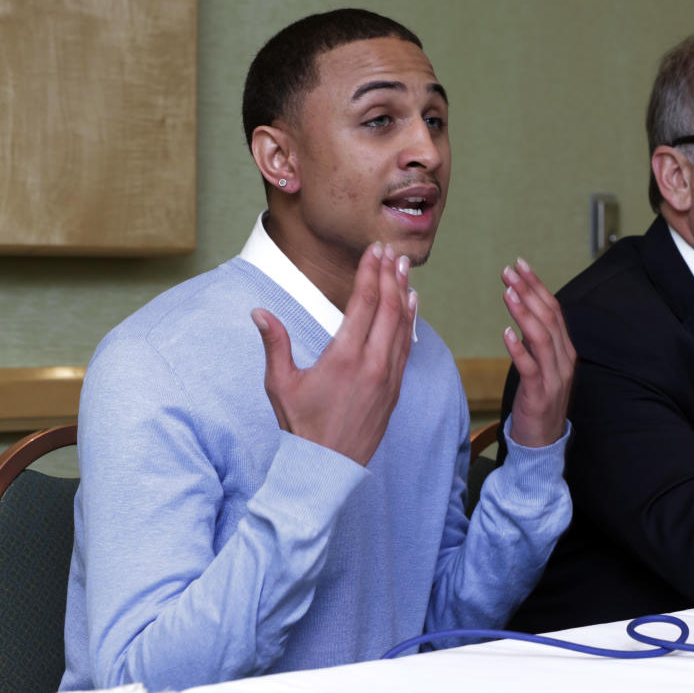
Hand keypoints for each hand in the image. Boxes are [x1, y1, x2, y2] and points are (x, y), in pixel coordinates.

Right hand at [251, 243, 415, 465]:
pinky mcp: (395, 388)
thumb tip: (258, 312)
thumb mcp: (280, 384)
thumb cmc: (301, 425)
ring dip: (403, 293)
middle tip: (392, 251)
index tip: (375, 250)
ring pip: (402, 325)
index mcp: (343, 356)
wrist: (327, 467)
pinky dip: (410, 321)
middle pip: (388, 308)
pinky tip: (411, 304)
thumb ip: (274, 344)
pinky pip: (407, 346)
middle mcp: (372, 363)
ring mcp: (388, 376)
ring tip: (404, 268)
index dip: (370, 272)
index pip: (363, 303)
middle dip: (390, 275)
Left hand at [501, 258, 575, 446]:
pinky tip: (506, 333)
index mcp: (566, 350)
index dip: (537, 285)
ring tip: (507, 291)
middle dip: (529, 290)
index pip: (554, 310)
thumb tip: (523, 313)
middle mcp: (564, 360)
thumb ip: (538, 342)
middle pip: (549, 317)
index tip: (521, 265)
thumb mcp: (543, 366)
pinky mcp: (539, 394)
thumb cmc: (538, 401)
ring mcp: (554, 377)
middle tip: (509, 270)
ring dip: (524, 312)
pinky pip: (530, 367)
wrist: (543, 443)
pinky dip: (519, 348)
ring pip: (542, 337)